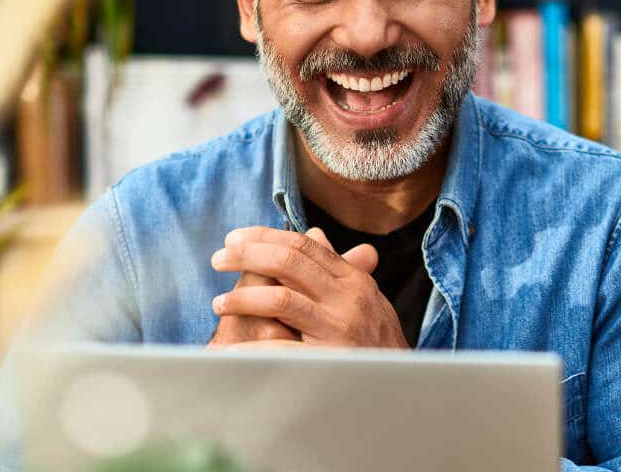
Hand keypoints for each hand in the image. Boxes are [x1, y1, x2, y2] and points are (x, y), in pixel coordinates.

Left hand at [209, 226, 408, 349]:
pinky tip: (231, 351)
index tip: (234, 239)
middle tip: (218, 259)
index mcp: (353, 279)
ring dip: (243, 299)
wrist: (402, 386)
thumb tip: (313, 234)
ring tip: (219, 304)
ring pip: (281, 299)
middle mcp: (348, 298)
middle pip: (289, 262)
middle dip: (247, 256)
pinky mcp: (330, 360)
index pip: (304, 245)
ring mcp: (339, 329)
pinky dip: (252, 350)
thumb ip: (337, 267)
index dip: (265, 237)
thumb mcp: (364, 298)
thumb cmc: (378, 341)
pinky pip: (283, 349)